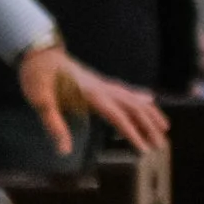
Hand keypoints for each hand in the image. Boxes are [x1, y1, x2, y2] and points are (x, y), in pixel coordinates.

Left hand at [17, 45, 168, 158]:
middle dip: (150, 126)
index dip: (133, 133)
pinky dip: (141, 98)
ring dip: (150, 113)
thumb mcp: (41, 102)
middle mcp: (102, 88)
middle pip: (134, 107)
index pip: (118, 116)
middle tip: (162, 145)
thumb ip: (55, 125)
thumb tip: (64, 151)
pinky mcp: (100, 82)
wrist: (38, 52)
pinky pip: (127, 91)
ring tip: (165, 128)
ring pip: (134, 98)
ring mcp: (103, 83)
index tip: (145, 150)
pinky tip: (149, 100)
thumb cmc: (37, 77)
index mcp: (91, 94)